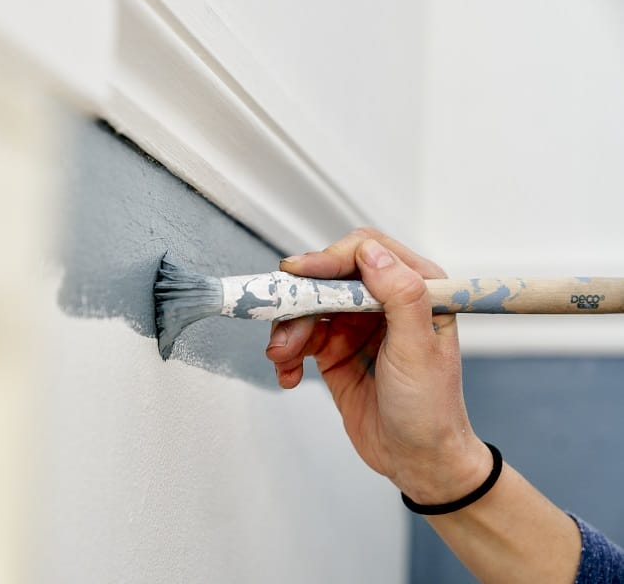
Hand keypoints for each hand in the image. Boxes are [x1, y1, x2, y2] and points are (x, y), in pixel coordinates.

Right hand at [266, 228, 491, 503]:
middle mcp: (383, 300)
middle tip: (280, 322)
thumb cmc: (431, 408)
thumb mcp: (418, 351)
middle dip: (299, 300)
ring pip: (306, 307)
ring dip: (287, 331)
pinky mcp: (334, 349)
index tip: (299, 274)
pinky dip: (286, 354)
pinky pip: (298, 338)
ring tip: (283, 358)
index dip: (328, 259)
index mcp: (416, 288)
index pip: (364, 251)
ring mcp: (356, 324)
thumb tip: (371, 254)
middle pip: (326, 277)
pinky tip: (287, 375)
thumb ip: (401, 297)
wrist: (416, 459)